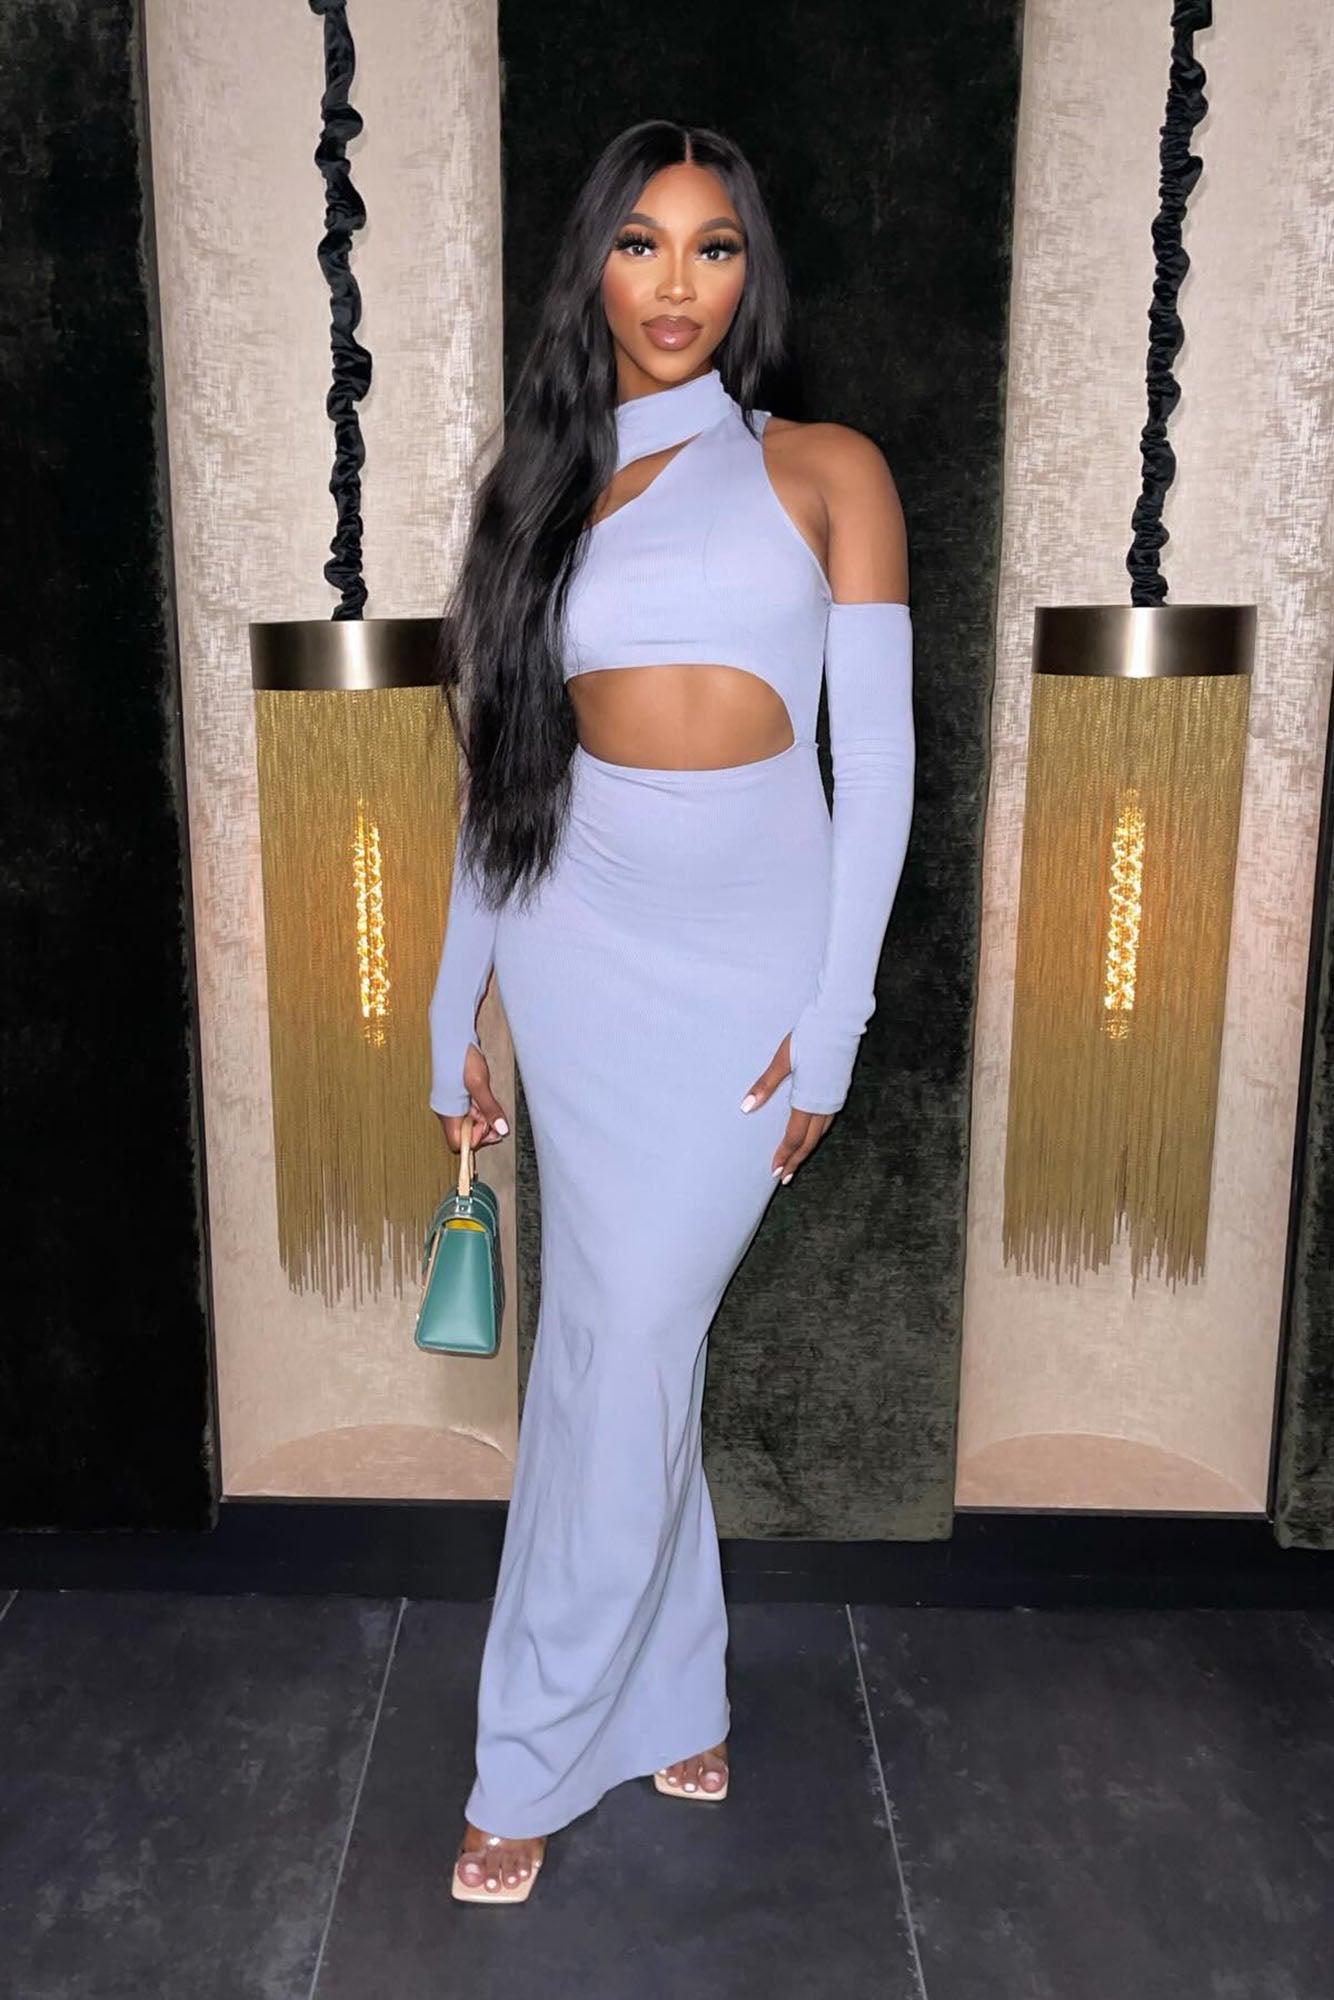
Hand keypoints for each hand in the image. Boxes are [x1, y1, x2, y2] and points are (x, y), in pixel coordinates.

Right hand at [437, 1043, 509, 1153]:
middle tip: (494, 1113)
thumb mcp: (479, 1084)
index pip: (458, 1143)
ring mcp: (450, 1105)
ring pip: (468, 1123)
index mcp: (447, 1112)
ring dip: (482, 1117)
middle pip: (465, 1135)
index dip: (476, 1138)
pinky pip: (467, 1112)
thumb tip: (502, 1130)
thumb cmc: (462, 1059)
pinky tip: (484, 1098)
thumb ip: (490, 1109)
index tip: (489, 1124)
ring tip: (489, 1102)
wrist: (454, 1037)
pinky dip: (478, 1109)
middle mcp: (446, 1112)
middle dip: (482, 1128)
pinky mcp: (455, 1098)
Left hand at [740, 1031, 834, 1184]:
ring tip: (797, 1161)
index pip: (794, 1137)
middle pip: (810, 1142)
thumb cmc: (811, 1036)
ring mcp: (835, 1097)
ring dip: (808, 1149)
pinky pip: (828, 1120)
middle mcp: (825, 1104)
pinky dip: (818, 1133)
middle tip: (785, 1177)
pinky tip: (812, 1133)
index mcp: (809, 1099)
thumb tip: (746, 1107)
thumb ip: (765, 1085)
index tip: (775, 1172)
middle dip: (796, 1160)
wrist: (840, 1020)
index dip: (784, 1156)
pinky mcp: (840, 1089)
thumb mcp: (783, 1060)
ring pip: (821, 1133)